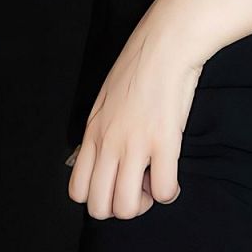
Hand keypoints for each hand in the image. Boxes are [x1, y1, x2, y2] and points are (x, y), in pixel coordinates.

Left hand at [63, 0, 207, 221]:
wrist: (166, 44)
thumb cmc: (140, 68)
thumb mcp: (106, 102)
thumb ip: (103, 131)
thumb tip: (108, 158)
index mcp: (92, 134)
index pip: (77, 191)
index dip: (100, 197)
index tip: (118, 182)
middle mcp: (108, 144)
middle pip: (100, 207)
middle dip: (122, 207)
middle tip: (140, 188)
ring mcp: (134, 144)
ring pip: (128, 207)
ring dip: (146, 203)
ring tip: (155, 182)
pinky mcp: (164, 141)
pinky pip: (164, 191)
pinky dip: (170, 193)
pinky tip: (174, 176)